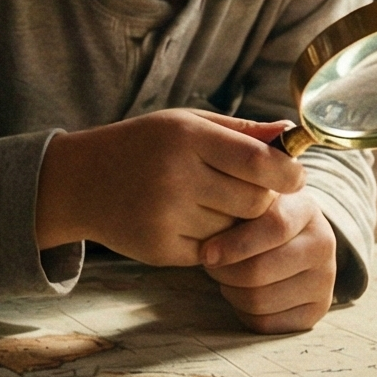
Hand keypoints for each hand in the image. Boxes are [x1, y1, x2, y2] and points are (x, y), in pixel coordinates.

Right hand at [36, 110, 304, 268]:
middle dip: (262, 201)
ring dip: (236, 223)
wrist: (80, 181)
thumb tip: (291, 133)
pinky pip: (212, 253)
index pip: (259, 162)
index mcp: (187, 137)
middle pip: (254, 203)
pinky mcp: (160, 249)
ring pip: (236, 232)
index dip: (288, 173)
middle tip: (249, 192)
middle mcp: (176, 176)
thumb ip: (241, 132)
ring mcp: (166, 217)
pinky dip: (212, 242)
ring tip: (213, 205)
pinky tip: (190, 223)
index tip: (296, 178)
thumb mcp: (186, 124)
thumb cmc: (143, 146)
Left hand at [202, 191, 337, 332]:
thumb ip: (233, 208)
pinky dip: (243, 311)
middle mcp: (323, 244)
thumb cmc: (256, 217)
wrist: (289, 238)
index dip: (234, 244)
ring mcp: (324, 281)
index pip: (275, 227)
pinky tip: (243, 292)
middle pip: (260, 271)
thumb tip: (208, 249)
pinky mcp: (315, 311)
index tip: (205, 253)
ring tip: (226, 276)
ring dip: (230, 291)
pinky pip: (265, 322)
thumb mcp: (249, 201)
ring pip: (259, 301)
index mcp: (306, 209)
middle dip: (224, 272)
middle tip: (211, 265)